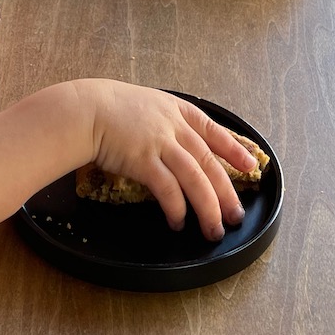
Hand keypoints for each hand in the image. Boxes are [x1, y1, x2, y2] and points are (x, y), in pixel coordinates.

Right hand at [77, 79, 254, 239]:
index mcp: (175, 110)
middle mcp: (173, 126)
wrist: (84, 110)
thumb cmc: (107, 108)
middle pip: (209, 162)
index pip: (214, 130)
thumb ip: (162, 122)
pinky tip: (178, 222)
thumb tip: (175, 145)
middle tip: (236, 215)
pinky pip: (168, 189)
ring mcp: (160, 142)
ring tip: (214, 229)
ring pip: (195, 179)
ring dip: (208, 207)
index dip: (234, 149)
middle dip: (226, 192)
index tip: (250, 165)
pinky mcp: (144, 161)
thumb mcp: (144, 105)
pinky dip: (177, 208)